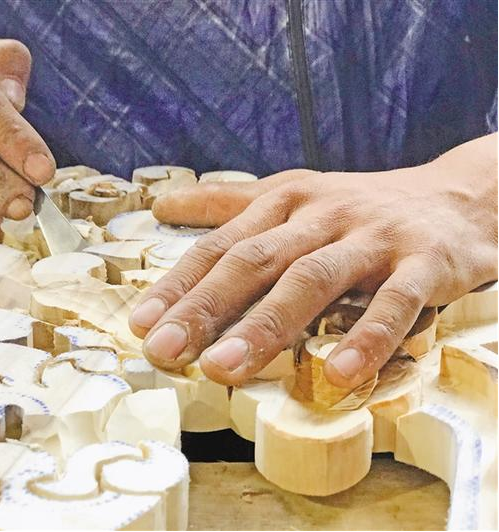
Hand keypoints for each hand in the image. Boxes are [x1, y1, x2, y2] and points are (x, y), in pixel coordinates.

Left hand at [130, 134, 497, 387]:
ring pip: (312, 280)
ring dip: (266, 326)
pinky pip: (394, 302)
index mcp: (285, 201)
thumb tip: (164, 204)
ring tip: (224, 370)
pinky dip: (367, 336)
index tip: (142, 324)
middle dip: (206, 308)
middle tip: (165, 351)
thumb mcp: (293, 194)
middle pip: (255, 261)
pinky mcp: (424, 263)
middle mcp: (322, 215)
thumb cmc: (360, 206)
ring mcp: (372, 238)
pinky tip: (339, 374)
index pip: (221, 245)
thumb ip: (228, 203)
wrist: (458, 197)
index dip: (179, 285)